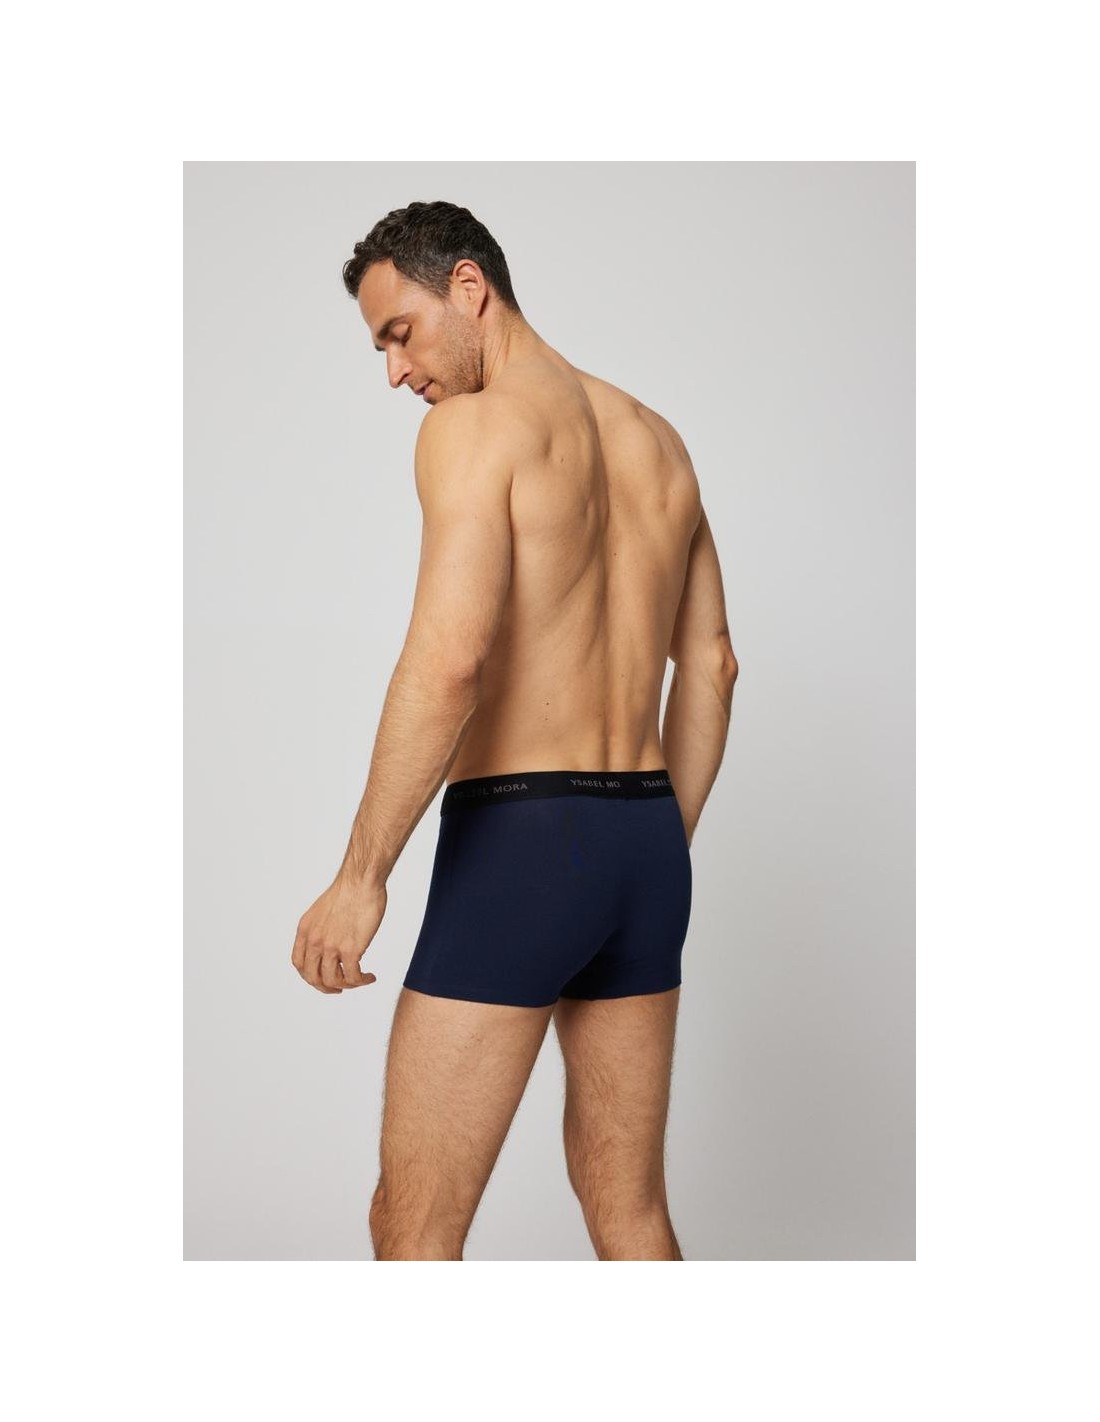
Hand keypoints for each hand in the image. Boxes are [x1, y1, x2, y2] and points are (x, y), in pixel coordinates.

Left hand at [291, 875, 386, 993]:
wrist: (361, 881)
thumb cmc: (349, 890)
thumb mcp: (322, 911)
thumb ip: (321, 929)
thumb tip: (331, 944)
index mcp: (305, 930)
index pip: (299, 963)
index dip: (309, 975)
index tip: (321, 977)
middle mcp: (314, 940)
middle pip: (312, 977)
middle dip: (326, 987)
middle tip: (339, 988)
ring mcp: (331, 947)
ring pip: (332, 981)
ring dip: (347, 985)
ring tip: (360, 980)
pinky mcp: (350, 950)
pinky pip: (352, 977)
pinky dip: (361, 981)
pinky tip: (369, 977)